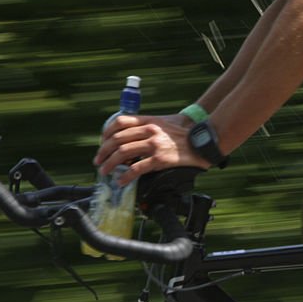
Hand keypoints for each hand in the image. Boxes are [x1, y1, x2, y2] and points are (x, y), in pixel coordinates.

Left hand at [94, 114, 210, 184]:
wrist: (203, 140)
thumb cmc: (186, 132)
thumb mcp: (164, 123)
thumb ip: (148, 127)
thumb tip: (132, 139)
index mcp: (148, 121)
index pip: (120, 122)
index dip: (106, 133)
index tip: (102, 143)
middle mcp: (149, 131)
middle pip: (117, 139)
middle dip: (103, 151)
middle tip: (98, 161)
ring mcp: (154, 145)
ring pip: (122, 153)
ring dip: (109, 164)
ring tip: (104, 171)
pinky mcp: (160, 159)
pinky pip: (137, 168)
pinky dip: (126, 176)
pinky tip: (121, 181)